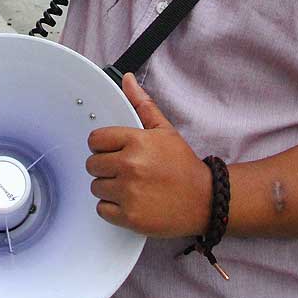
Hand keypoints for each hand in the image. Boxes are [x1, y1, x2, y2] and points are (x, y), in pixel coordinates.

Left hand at [86, 73, 211, 237]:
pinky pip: (102, 210)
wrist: (206, 200)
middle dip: (106, 168)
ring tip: (130, 187)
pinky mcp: (130, 217)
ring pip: (96, 187)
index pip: (95, 140)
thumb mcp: (165, 130)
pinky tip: (130, 203)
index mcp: (136, 141)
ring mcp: (129, 192)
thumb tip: (126, 80)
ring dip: (109, 189)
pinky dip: (113, 209)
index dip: (103, 146)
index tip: (114, 151)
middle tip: (125, 171)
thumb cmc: (184, 166)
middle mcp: (130, 165)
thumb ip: (142, 104)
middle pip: (92, 165)